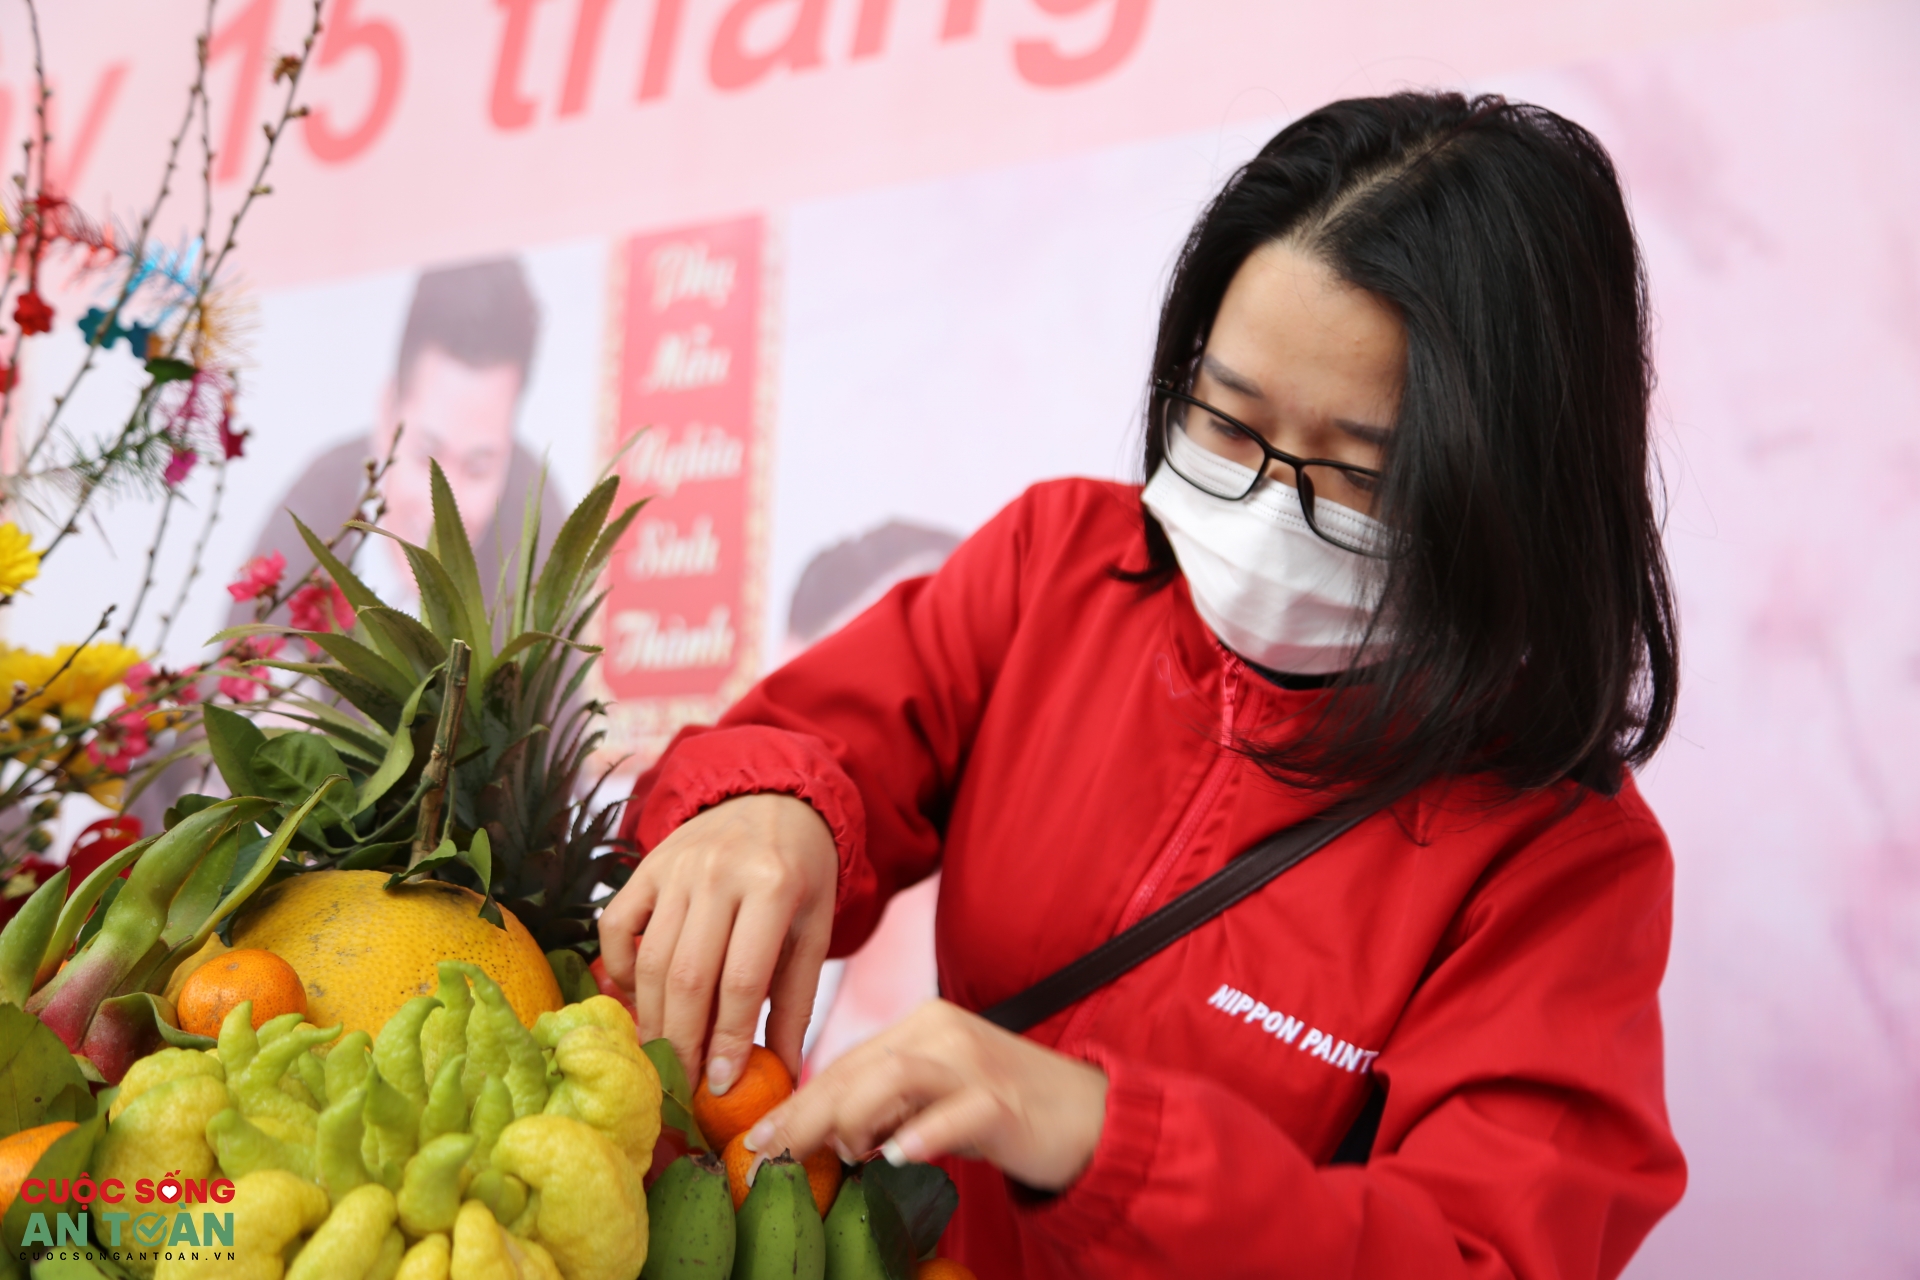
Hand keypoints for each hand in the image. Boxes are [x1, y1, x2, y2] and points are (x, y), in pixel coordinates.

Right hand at [596, 793, 838, 1091]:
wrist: (773, 800)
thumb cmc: (800, 875)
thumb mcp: (814, 932)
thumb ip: (795, 1002)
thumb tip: (781, 1075)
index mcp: (773, 886)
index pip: (740, 980)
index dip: (726, 1041)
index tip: (720, 1087)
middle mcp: (719, 872)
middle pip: (686, 976)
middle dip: (682, 1043)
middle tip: (682, 1088)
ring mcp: (676, 866)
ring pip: (648, 959)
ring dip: (651, 1019)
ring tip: (663, 1058)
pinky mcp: (645, 866)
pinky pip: (615, 926)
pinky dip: (619, 970)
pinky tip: (639, 998)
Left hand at [744, 999, 1108, 1193]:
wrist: (1090, 1116)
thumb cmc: (1006, 1112)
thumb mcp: (938, 1099)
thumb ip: (888, 1107)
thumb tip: (822, 1138)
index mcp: (921, 1027)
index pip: (844, 1063)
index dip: (796, 1102)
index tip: (754, 1140)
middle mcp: (942, 1032)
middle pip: (857, 1068)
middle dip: (803, 1114)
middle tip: (765, 1155)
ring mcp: (974, 1062)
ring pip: (894, 1076)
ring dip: (854, 1119)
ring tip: (842, 1156)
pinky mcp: (1003, 1099)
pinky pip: (954, 1113)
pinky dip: (922, 1134)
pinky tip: (899, 1158)